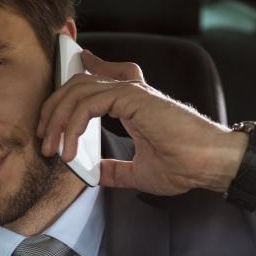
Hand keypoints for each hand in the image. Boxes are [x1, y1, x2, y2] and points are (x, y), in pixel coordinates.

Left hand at [36, 50, 248, 195]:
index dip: (78, 80)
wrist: (211, 165)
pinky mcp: (134, 98)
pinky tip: (71, 150)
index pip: (100, 81)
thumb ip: (115, 170)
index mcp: (134, 105)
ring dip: (58, 120)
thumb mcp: (139, 172)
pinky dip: (73, 126)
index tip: (55, 100)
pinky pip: (89, 103)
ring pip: (78, 91)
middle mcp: (131, 94)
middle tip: (44, 138)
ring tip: (53, 149)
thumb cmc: (186, 166)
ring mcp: (132, 93)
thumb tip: (94, 175)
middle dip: (54, 109)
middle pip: (79, 84)